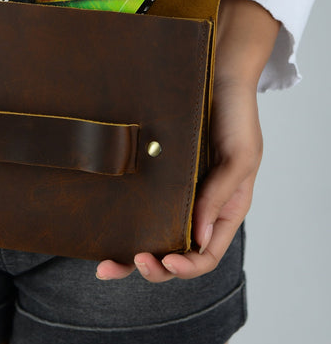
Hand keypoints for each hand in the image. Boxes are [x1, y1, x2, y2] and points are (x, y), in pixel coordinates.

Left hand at [96, 0, 279, 282]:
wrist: (217, 77)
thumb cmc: (236, 116)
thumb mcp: (239, 157)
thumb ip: (220, 196)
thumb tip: (197, 238)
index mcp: (223, 211)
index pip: (205, 255)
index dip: (186, 266)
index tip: (165, 260)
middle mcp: (196, 208)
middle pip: (174, 253)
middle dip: (152, 266)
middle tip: (130, 261)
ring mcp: (174, 192)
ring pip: (152, 235)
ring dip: (129, 254)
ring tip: (104, 262)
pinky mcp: (156, 174)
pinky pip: (140, 204)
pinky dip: (124, 222)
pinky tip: (105, 226)